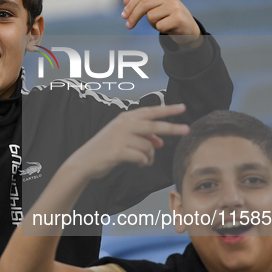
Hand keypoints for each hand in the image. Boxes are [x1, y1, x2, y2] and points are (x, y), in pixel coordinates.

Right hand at [66, 104, 188, 179]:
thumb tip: (160, 141)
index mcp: (125, 118)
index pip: (150, 111)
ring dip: (150, 156)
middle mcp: (123, 124)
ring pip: (148, 146)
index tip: (182, 107)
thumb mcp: (123, 138)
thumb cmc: (105, 149)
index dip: (167, 110)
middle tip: (186, 129)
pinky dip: (143, 163)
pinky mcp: (118, 151)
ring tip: (146, 161)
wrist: (85, 161)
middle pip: (153, 125)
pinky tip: (139, 164)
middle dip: (171, 128)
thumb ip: (142, 137)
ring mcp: (120, 137)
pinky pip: (141, 157)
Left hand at [121, 0, 201, 47]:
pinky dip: (161, 29)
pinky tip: (169, 28)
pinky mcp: (178, 17)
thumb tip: (125, 0)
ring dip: (152, 24)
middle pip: (143, 5)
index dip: (130, 7)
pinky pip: (159, 26)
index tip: (123, 16)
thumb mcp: (154, 9)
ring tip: (162, 23)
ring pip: (150, 17)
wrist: (188, 29)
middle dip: (133, 17)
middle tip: (128, 26)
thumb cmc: (169, 18)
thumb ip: (141, 4)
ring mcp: (174, 6)